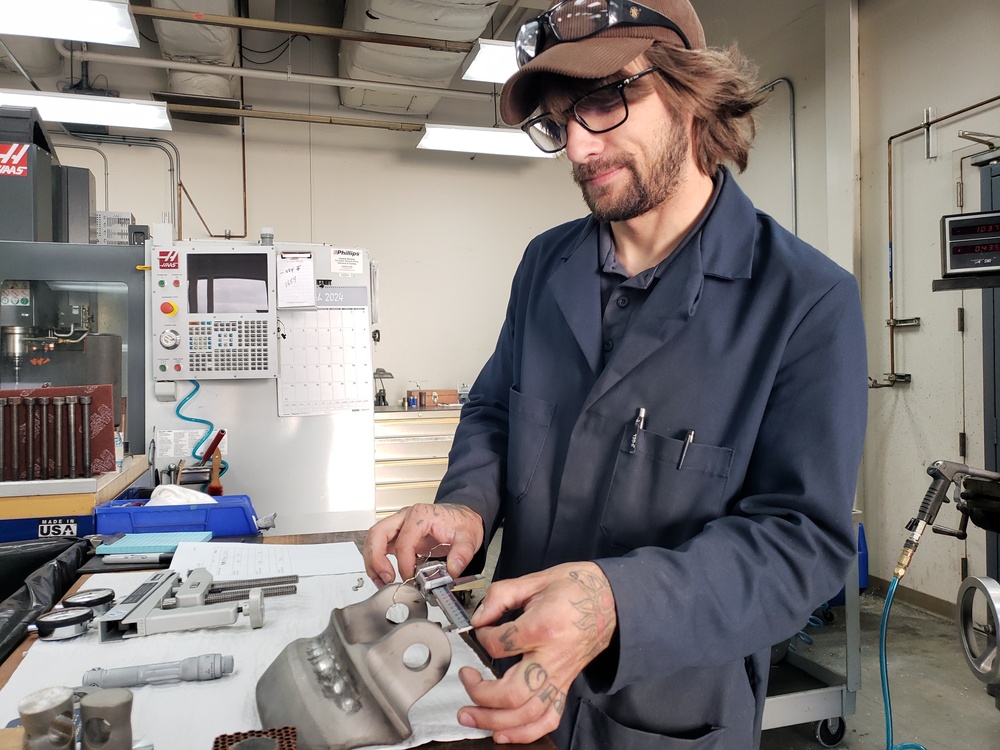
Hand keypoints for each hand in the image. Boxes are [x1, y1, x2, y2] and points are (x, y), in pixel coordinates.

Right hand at [363, 503, 483, 584]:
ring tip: (382, 581)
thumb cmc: (461, 523)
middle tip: (387, 579)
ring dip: (373, 562)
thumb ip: (462, 554)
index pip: (403, 541)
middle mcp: (405, 517)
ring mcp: (398, 525)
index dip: (404, 563)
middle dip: (376, 559)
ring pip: (373, 539)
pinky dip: (376, 561)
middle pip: (377, 534)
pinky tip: (383, 576)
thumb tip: (452, 569)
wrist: (462, 517)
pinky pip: (378, 545)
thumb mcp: (469, 537)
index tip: (410, 578)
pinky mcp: (397, 534)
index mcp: (420, 515)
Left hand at [457, 562, 616, 743]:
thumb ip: (501, 595)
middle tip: (465, 680)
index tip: (481, 629)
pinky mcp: (566, 685)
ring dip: (495, 721)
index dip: (481, 637)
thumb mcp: (536, 580)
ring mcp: (561, 676)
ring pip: (527, 714)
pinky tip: (503, 733)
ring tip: (470, 715)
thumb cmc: (577, 588)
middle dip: (481, 695)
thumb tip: (478, 617)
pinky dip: (525, 733)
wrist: (609, 599)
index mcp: (544, 628)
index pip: (499, 645)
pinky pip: (549, 719)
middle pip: (512, 693)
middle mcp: (553, 658)